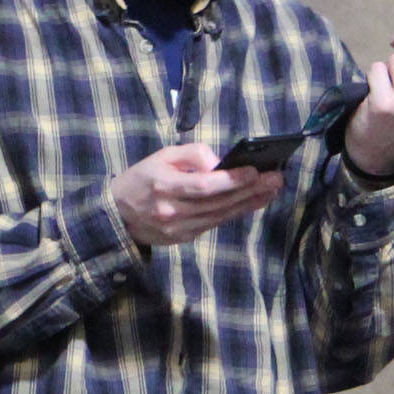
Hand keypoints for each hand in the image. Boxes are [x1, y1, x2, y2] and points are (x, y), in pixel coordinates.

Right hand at [110, 143, 283, 247]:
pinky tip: (253, 202)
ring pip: (220, 216)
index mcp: (163, 186)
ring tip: (271, 190)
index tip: (254, 171)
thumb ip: (192, 155)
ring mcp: (178, 229)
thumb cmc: (142, 178)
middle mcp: (172, 211)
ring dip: (249, 203)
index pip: (203, 185)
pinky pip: (214, 223)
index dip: (230, 180)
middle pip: (218, 202)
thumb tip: (220, 163)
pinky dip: (235, 212)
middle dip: (250, 190)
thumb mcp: (162, 156)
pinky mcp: (184, 238)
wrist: (117, 215)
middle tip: (276, 179)